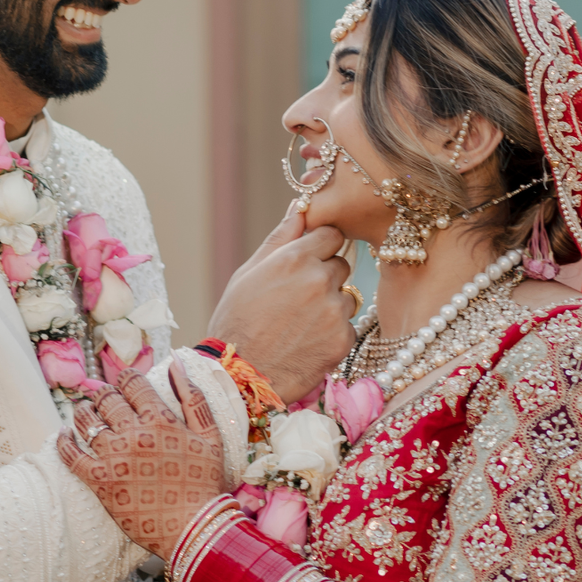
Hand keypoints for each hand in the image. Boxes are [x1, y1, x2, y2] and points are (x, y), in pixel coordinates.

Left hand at [58, 365, 224, 559]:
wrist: (195, 529)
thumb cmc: (206, 484)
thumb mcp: (211, 436)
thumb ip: (193, 397)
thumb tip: (175, 363)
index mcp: (162, 420)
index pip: (133, 383)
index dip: (126, 379)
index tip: (126, 384)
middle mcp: (135, 434)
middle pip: (107, 399)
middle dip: (105, 395)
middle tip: (105, 400)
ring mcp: (115, 458)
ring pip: (87, 421)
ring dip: (84, 412)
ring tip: (86, 412)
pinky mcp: (101, 482)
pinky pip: (72, 455)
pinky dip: (65, 441)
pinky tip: (65, 434)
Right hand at [208, 205, 356, 401]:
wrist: (238, 376)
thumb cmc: (236, 321)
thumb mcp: (248, 273)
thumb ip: (280, 237)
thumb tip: (300, 206)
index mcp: (295, 258)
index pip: (331, 233)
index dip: (319, 246)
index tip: (307, 260)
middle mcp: (319, 280)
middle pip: (341, 264)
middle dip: (324, 276)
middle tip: (296, 298)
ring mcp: (334, 311)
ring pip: (346, 296)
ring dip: (331, 305)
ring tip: (299, 323)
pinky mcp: (343, 340)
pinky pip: (346, 326)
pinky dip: (331, 332)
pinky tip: (306, 342)